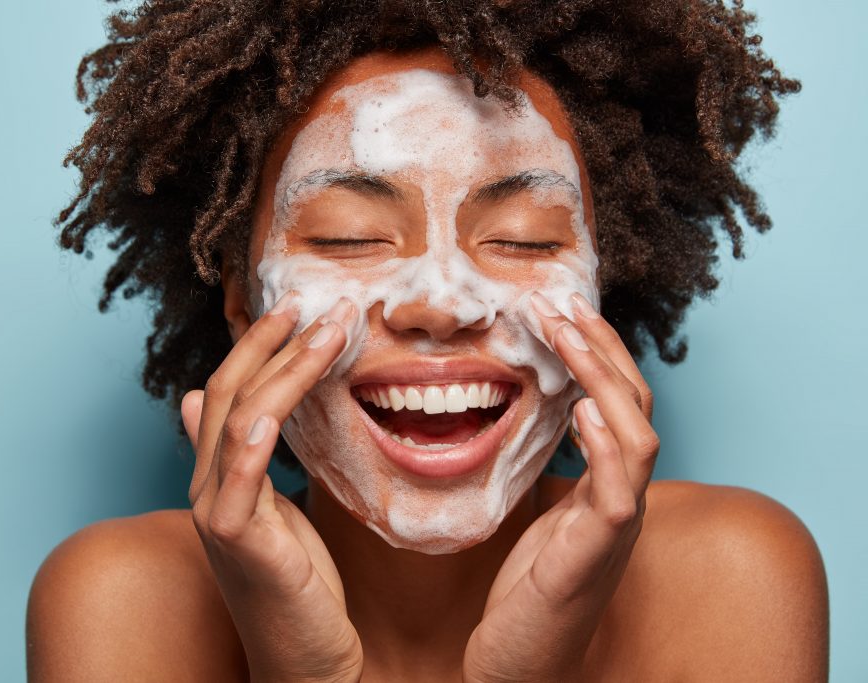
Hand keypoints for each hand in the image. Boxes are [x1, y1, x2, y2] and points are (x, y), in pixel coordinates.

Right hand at [182, 294, 362, 682]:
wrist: (307, 663)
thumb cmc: (299, 589)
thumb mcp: (273, 512)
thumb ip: (246, 460)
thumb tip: (199, 406)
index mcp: (222, 477)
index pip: (230, 392)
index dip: (258, 347)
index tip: (297, 310)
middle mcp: (209, 487)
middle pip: (228, 393)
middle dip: (270, 343)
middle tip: (311, 301)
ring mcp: (217, 513)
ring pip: (239, 420)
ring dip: (285, 369)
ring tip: (329, 330)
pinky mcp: (237, 542)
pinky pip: (240, 477)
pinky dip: (251, 437)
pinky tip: (270, 405)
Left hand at [462, 292, 659, 682]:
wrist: (516, 666)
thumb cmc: (525, 593)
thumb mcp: (534, 516)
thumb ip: (542, 469)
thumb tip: (523, 417)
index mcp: (603, 486)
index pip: (616, 403)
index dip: (595, 354)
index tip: (559, 310)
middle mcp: (620, 499)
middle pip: (634, 405)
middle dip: (601, 348)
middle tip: (560, 303)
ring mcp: (614, 527)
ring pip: (637, 435)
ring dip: (605, 378)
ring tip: (569, 334)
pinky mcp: (594, 554)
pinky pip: (618, 489)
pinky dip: (607, 443)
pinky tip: (583, 406)